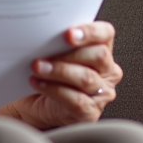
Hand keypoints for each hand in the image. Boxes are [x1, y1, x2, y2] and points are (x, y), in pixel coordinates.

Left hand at [0, 21, 122, 129]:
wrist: (35, 104)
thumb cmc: (48, 74)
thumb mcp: (53, 52)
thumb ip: (57, 41)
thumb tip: (44, 31)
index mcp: (101, 48)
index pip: (105, 33)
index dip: (90, 32)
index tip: (68, 34)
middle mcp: (107, 71)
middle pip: (98, 56)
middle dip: (69, 54)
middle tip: (44, 54)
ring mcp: (102, 93)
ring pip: (86, 78)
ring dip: (58, 72)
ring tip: (37, 68)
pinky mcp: (91, 112)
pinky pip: (77, 101)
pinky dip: (55, 90)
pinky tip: (39, 84)